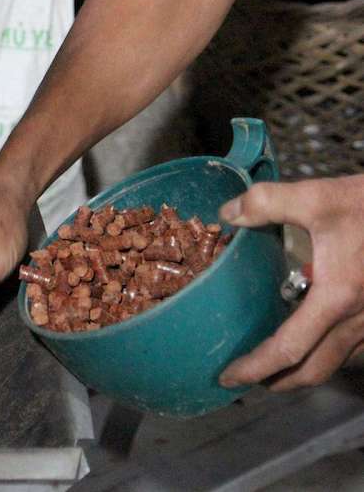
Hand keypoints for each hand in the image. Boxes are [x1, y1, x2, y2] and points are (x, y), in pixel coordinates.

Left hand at [218, 174, 363, 390]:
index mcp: (337, 298)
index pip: (288, 349)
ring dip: (304, 369)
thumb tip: (228, 213)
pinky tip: (313, 336)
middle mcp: (360, 319)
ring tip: (274, 363)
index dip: (255, 368)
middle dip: (277, 381)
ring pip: (338, 361)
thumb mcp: (319, 196)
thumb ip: (267, 203)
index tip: (228, 377)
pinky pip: (356, 347)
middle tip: (247, 380)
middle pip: (314, 370)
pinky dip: (328, 351)